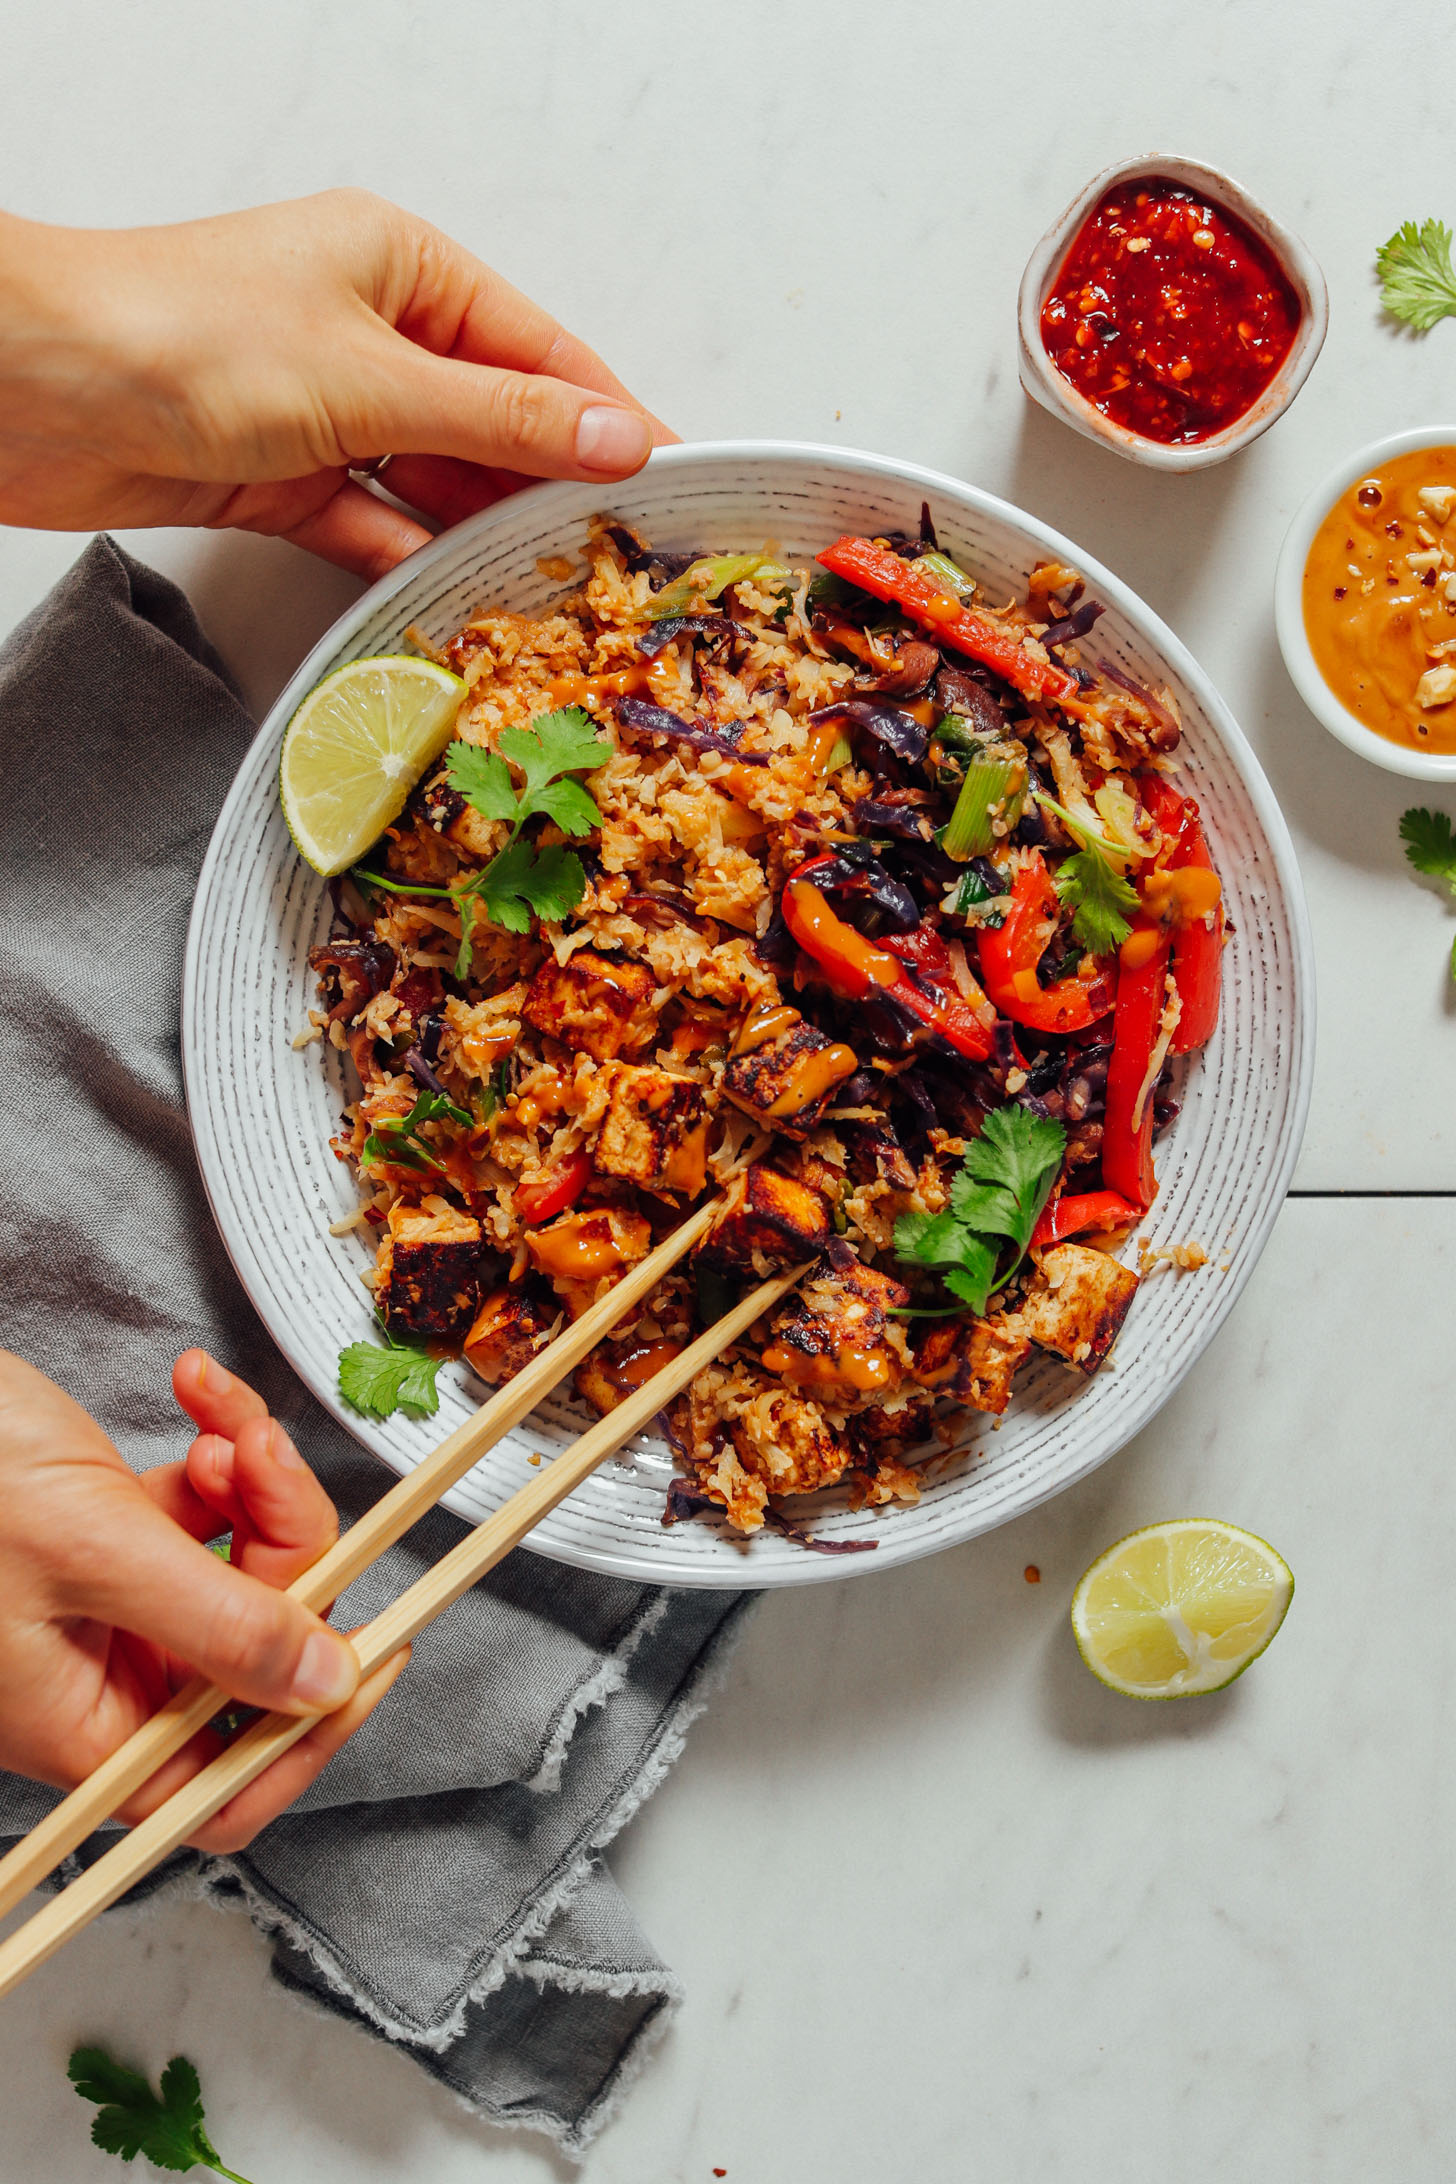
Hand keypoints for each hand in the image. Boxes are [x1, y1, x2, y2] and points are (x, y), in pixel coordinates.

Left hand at [0, 188, 672, 580]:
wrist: (30, 388)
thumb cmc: (184, 336)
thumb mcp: (370, 375)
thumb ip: (499, 417)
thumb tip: (616, 435)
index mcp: (403, 268)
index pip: (540, 351)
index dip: (612, 417)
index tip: (678, 478)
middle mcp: (371, 332)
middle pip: (494, 421)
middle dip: (553, 487)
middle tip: (625, 560)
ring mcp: (327, 409)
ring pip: (435, 481)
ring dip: (487, 534)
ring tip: (562, 596)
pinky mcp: (282, 477)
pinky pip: (373, 525)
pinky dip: (412, 561)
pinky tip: (465, 604)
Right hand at [0, 1346, 406, 1852]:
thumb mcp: (91, 1553)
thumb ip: (218, 1624)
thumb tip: (323, 1687)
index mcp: (87, 1727)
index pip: (227, 1788)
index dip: (312, 1734)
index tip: (380, 1651)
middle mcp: (106, 1677)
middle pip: (258, 1648)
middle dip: (285, 1543)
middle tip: (268, 1463)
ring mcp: (113, 1604)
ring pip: (244, 1564)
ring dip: (256, 1480)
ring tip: (224, 1420)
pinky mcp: (114, 1534)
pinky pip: (207, 1508)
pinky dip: (219, 1451)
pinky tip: (199, 1398)